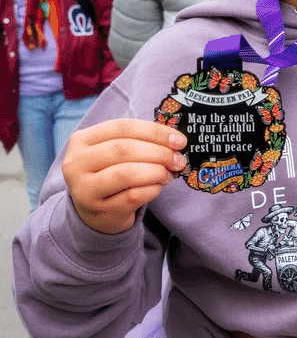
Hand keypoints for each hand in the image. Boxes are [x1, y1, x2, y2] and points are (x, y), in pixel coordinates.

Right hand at [62, 119, 187, 234]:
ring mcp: (84, 188)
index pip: (122, 127)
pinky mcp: (98, 210)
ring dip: (156, 172)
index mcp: (81, 140)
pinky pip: (132, 197)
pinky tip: (158, 187)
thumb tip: (175, 141)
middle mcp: (76, 163)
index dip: (154, 132)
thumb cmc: (109, 173)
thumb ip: (139, 141)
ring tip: (169, 174)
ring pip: (126, 174)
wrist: (93, 211)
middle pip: (123, 149)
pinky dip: (151, 189)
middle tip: (178, 160)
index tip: (179, 140)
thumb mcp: (115, 152)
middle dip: (158, 153)